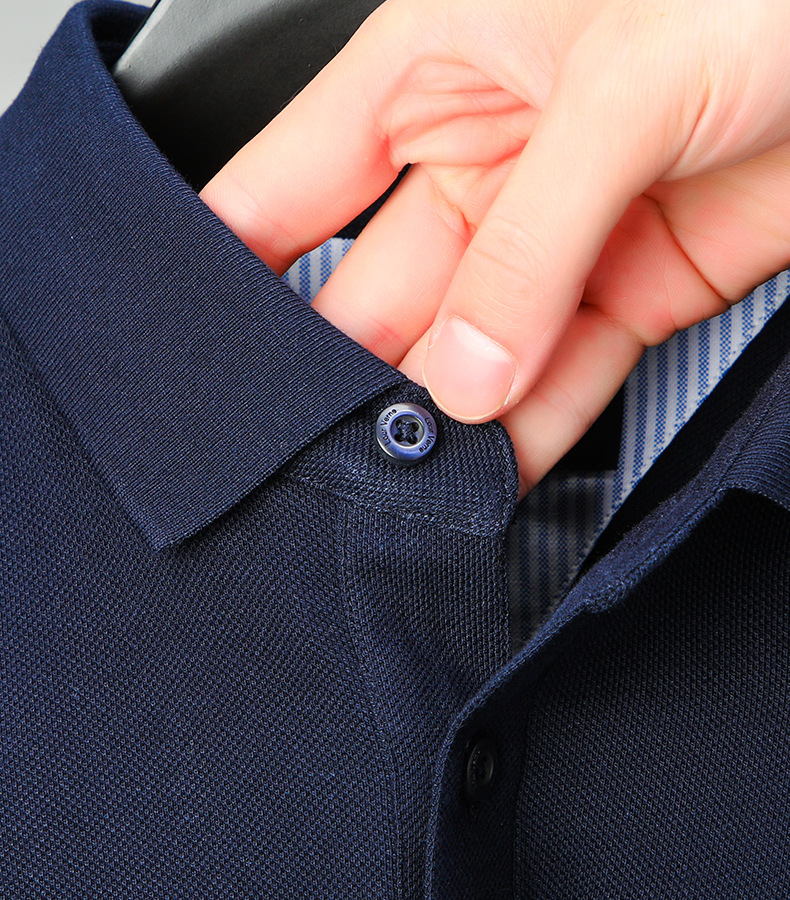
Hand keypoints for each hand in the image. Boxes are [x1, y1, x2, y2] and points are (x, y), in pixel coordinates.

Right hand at [201, 0, 789, 495]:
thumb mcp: (624, 84)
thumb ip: (532, 242)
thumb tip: (464, 369)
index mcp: (435, 68)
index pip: (291, 180)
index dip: (232, 260)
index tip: (197, 342)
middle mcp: (484, 158)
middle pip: (376, 289)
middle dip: (346, 372)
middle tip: (317, 447)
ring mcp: (554, 236)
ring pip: (469, 348)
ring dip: (441, 418)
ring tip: (405, 482)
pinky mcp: (632, 290)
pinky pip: (562, 376)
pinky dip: (531, 432)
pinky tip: (494, 475)